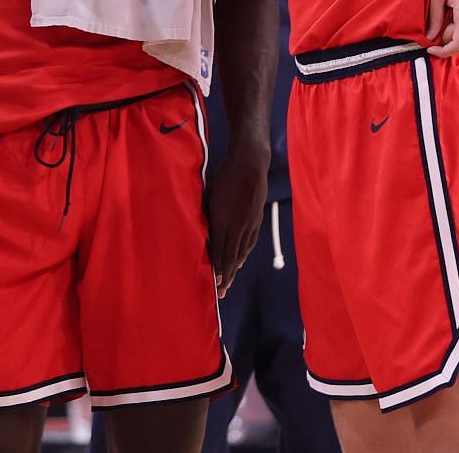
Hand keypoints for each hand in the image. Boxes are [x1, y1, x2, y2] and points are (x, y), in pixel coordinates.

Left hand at [204, 148, 266, 297]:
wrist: (250, 165)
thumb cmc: (223, 176)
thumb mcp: (209, 194)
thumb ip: (206, 214)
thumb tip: (202, 230)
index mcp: (223, 220)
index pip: (219, 250)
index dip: (217, 268)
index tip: (214, 284)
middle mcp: (238, 226)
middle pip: (231, 256)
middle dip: (226, 276)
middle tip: (221, 293)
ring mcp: (250, 224)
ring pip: (241, 252)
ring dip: (235, 268)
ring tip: (229, 282)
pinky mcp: (257, 220)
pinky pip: (250, 242)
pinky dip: (244, 254)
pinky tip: (240, 261)